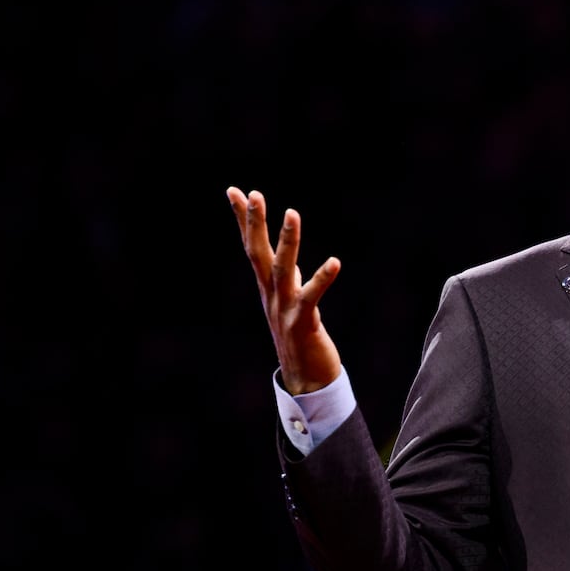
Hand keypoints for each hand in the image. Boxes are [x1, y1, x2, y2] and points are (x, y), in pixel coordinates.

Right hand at [226, 186, 343, 394]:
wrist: (305, 379)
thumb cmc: (299, 337)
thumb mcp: (288, 302)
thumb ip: (285, 281)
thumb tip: (286, 262)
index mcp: (267, 287)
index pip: (251, 246)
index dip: (243, 219)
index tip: (234, 190)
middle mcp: (270, 294)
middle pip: (257, 252)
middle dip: (254, 222)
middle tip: (253, 192)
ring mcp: (284, 308)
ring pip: (282, 269)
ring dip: (286, 240)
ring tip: (292, 212)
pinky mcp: (302, 322)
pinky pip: (311, 297)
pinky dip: (322, 279)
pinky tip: (334, 262)